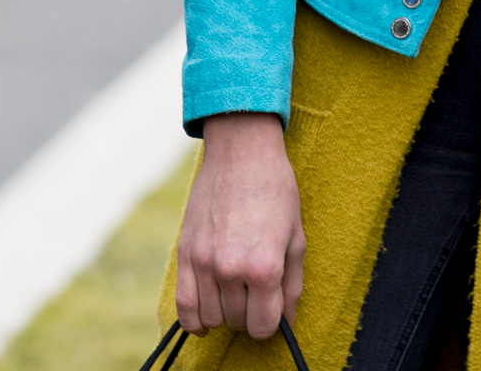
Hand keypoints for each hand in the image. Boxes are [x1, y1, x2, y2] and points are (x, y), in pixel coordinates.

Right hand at [174, 112, 304, 336]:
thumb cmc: (275, 192)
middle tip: (256, 294)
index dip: (271, 323)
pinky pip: (184, 306)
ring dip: (225, 314)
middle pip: (238, 322)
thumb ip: (292, 284)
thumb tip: (288, 320)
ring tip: (236, 295)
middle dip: (250, 314)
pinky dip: (194, 321)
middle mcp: (231, 269)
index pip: (264, 326)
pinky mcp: (185, 254)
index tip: (272, 311)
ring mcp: (204, 263)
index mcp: (264, 266)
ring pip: (211, 318)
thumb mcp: (296, 237)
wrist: (241, 154)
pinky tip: (205, 322)